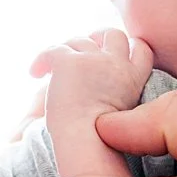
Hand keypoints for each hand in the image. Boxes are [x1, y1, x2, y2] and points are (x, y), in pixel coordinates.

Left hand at [33, 29, 151, 176]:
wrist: (89, 142)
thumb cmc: (104, 140)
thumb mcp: (124, 112)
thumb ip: (118, 93)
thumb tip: (97, 92)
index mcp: (134, 78)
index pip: (140, 48)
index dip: (127, 47)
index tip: (111, 57)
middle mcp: (117, 64)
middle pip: (113, 34)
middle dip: (98, 38)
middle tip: (83, 53)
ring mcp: (93, 60)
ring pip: (81, 40)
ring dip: (68, 50)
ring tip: (54, 68)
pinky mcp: (69, 62)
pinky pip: (53, 49)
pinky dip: (42, 60)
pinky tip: (35, 73)